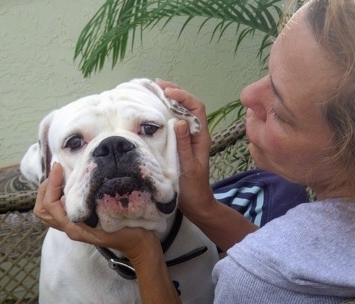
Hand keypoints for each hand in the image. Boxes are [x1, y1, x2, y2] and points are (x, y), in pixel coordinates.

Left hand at [33, 163, 159, 262]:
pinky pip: (60, 209)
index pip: (51, 206)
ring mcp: (75, 226)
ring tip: (59, 176)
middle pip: (42, 210)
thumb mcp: (113, 219)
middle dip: (44, 189)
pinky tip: (69, 184)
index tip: (60, 167)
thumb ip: (95, 210)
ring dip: (48, 193)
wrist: (139, 244)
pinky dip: (57, 196)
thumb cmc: (129, 232)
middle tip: (56, 171)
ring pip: (48, 212)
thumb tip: (77, 192)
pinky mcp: (81, 222)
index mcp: (75, 228)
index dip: (52, 185)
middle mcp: (71, 228)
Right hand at [156, 79, 215, 216]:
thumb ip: (184, 144)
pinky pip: (174, 123)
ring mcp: (188, 138)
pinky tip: (153, 111)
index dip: (183, 96)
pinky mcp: (180, 143)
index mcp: (201, 136)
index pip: (196, 108)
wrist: (196, 203)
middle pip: (188, 106)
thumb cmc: (192, 187)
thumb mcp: (187, 166)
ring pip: (181, 113)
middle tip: (156, 84)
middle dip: (174, 93)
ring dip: (169, 101)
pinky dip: (164, 113)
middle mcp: (196, 133)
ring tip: (153, 92)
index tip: (167, 93)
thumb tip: (181, 120)